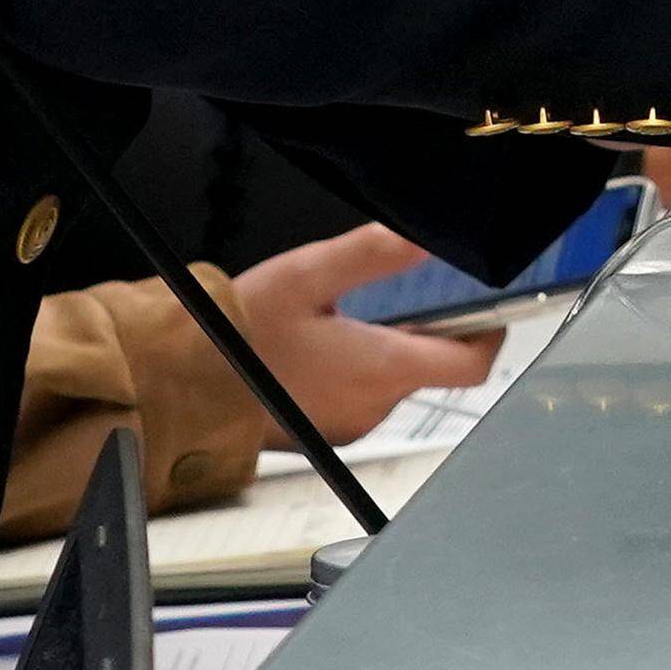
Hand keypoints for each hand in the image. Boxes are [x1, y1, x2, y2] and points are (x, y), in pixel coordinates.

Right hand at [226, 225, 502, 442]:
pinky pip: (362, 396)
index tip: (486, 303)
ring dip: (387, 347)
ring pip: (395, 380)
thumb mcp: (307, 275)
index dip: (490, 331)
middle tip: (404, 292)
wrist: (180, 387)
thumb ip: (373, 253)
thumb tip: (428, 237)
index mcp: (382, 368)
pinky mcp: (328, 431)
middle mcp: (375, 406)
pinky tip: (323, 345)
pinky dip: (357, 369)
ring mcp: (351, 424)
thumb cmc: (237, 333)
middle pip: (433, 368)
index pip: (473, 364)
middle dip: (426, 328)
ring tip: (349, 315)